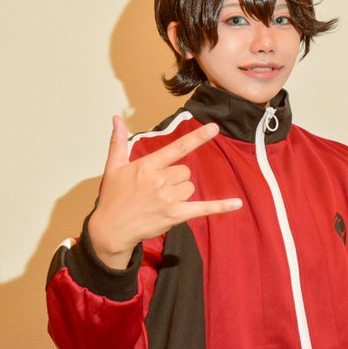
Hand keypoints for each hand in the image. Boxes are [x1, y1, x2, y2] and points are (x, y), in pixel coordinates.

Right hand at [89, 115, 241, 268]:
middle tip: (156, 189)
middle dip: (175, 179)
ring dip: (180, 193)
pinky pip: (203, 208)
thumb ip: (118, 141)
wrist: (110, 229)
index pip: (178, 148)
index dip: (198, 137)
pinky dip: (221, 207)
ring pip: (190, 188)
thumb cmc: (113, 197)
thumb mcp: (113, 167)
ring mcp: (168, 199)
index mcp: (148, 166)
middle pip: (185, 172)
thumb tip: (117, 118)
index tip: (215, 127)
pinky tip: (237, 203)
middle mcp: (160, 180)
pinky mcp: (175, 216)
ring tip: (160, 201)